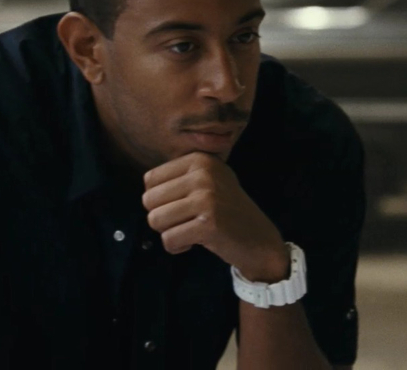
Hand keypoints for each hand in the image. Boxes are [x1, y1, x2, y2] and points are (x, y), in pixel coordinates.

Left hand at [142, 152, 289, 281]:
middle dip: (162, 217)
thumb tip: (146, 182)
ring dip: (169, 232)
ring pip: (154, 220)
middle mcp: (204, 174)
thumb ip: (180, 175)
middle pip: (149, 200)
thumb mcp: (211, 180)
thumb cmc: (228, 212)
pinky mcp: (207, 224)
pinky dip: (177, 247)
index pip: (150, 179)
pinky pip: (168, 239)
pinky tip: (195, 242)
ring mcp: (207, 198)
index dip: (160, 199)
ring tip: (191, 230)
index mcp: (201, 160)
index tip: (184, 205)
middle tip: (187, 220)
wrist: (260, 240)